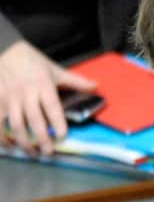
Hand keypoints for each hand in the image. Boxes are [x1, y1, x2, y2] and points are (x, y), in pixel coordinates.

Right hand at [0, 39, 95, 154]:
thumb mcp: (55, 69)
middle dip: (42, 138)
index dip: (58, 123)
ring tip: (33, 153)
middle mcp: (26, 93)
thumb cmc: (32, 61)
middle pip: (34, 120)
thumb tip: (96, 86)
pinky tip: (9, 145)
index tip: (63, 137)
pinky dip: (2, 135)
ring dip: (24, 141)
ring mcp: (9, 97)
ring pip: (15, 124)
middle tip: (49, 152)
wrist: (4, 48)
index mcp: (43, 85)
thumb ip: (75, 81)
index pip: (52, 107)